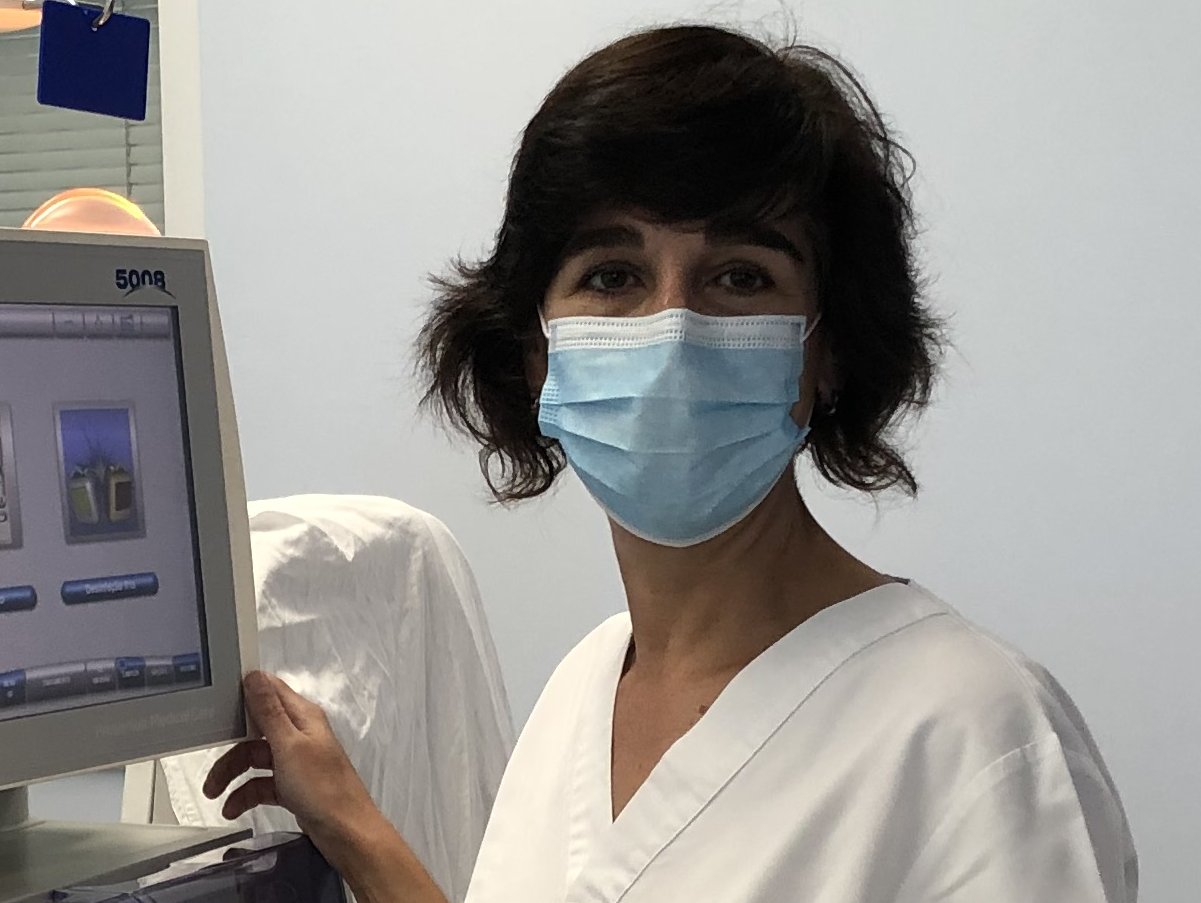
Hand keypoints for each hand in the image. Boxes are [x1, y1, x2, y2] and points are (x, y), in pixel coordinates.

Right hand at [206, 672, 448, 902]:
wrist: (344, 832)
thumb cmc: (322, 787)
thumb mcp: (289, 745)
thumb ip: (269, 712)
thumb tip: (255, 675)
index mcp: (303, 717)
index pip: (270, 691)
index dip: (244, 693)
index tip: (217, 702)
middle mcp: (299, 734)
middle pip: (255, 731)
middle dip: (230, 750)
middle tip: (212, 766)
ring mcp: (295, 760)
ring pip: (255, 759)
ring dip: (233, 775)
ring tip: (215, 794)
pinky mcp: (292, 785)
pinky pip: (262, 783)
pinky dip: (246, 794)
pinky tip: (233, 808)